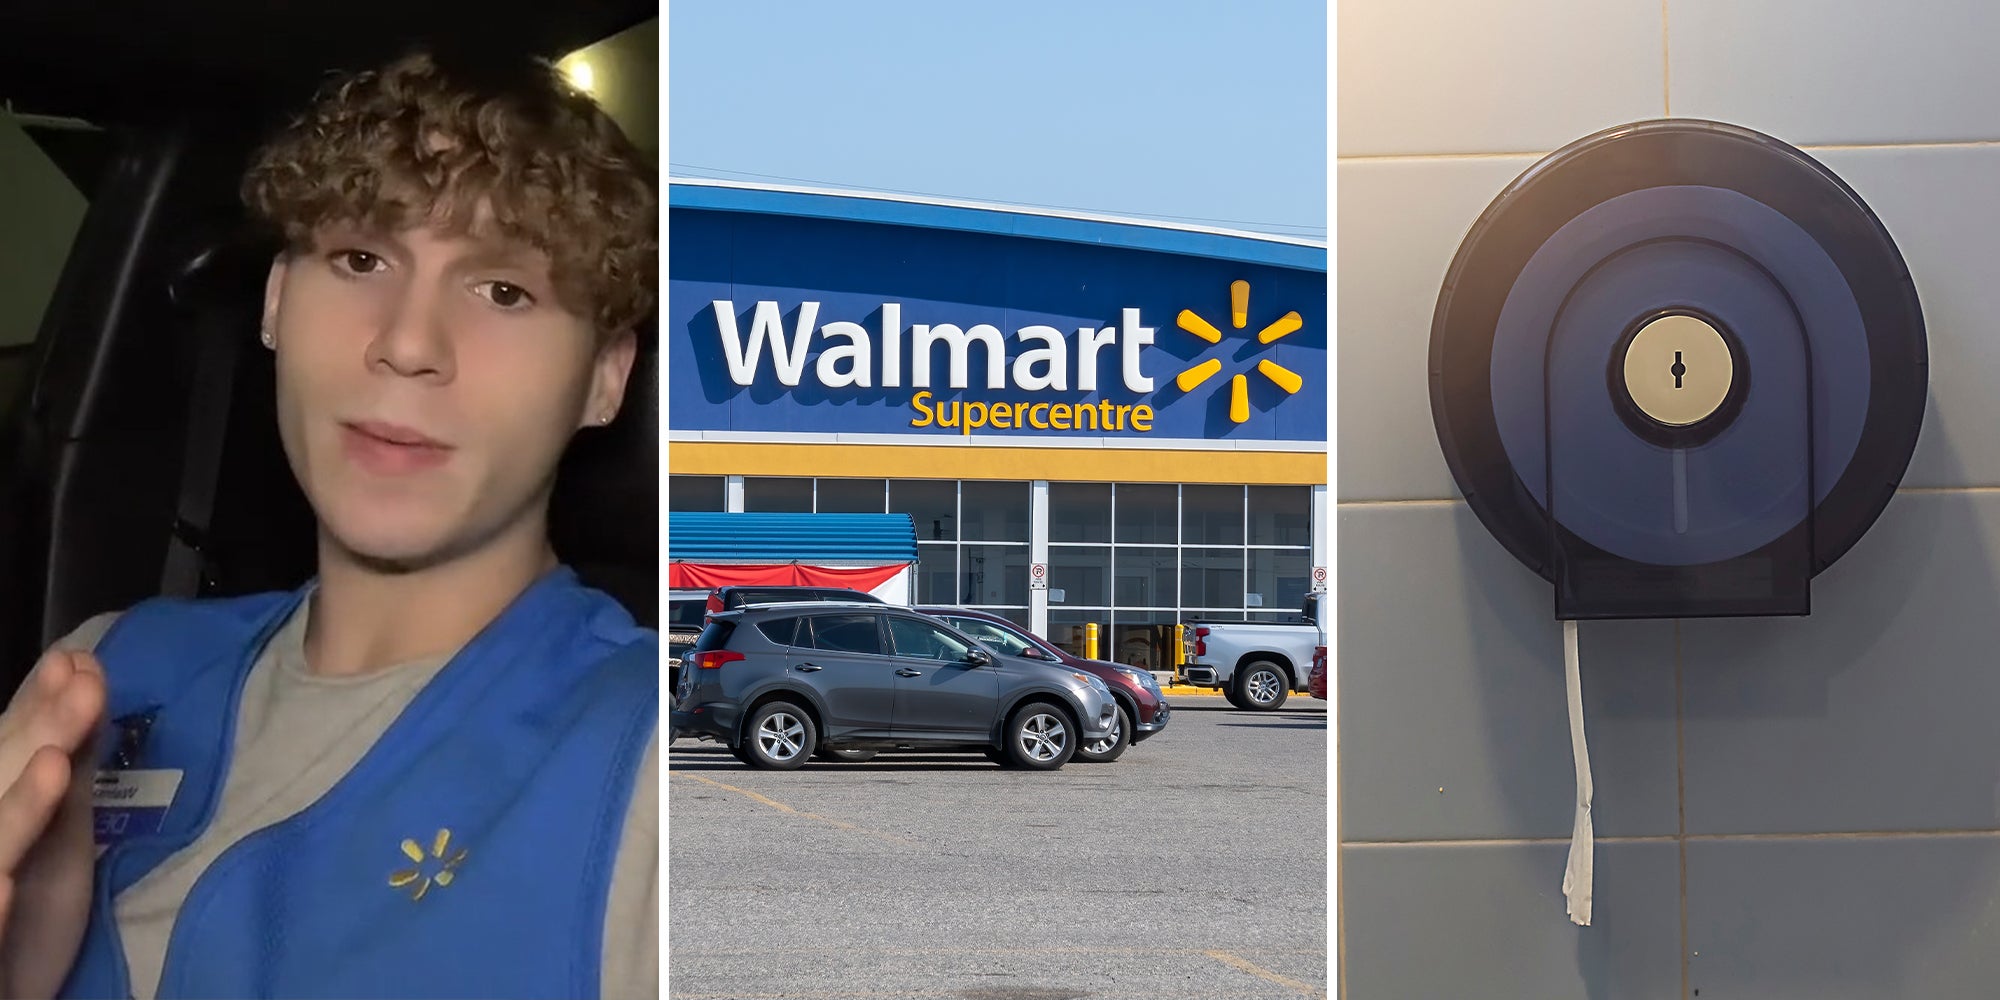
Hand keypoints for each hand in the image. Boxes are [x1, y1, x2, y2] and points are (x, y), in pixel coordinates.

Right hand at [0, 650, 105, 999]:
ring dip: (16, 808)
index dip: (37, 706)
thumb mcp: (56, 833)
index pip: (8, 749)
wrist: (9, 985)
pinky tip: (9, 887)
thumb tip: (84, 682)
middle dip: (33, 733)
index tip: (77, 660)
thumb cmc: (25, 913)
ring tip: (52, 764)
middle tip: (83, 683)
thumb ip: (69, 769)